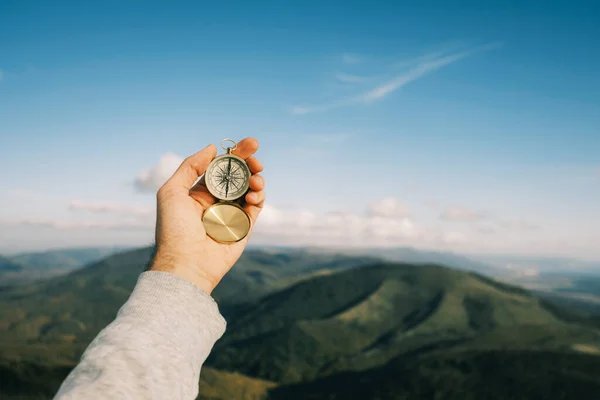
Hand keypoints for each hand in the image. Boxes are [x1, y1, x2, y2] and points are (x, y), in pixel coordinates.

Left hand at [150, 138, 264, 293]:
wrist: (186, 264)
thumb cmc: (174, 229)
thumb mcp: (172, 191)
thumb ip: (190, 166)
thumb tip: (212, 148)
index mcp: (200, 192)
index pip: (222, 168)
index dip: (236, 154)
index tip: (250, 143)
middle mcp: (217, 201)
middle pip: (239, 176)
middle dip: (250, 164)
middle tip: (257, 159)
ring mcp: (231, 214)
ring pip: (251, 190)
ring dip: (257, 180)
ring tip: (257, 179)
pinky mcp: (244, 228)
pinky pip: (256, 208)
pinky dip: (259, 198)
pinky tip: (254, 195)